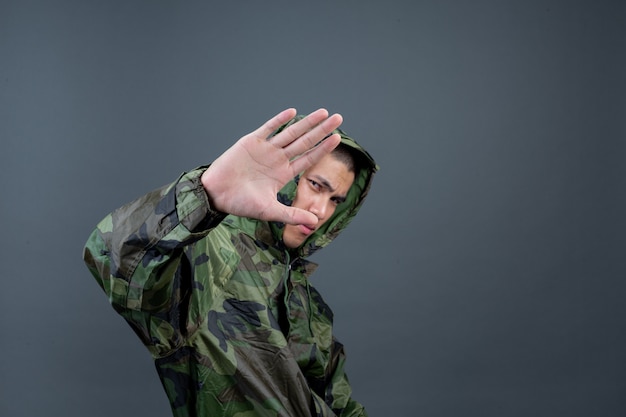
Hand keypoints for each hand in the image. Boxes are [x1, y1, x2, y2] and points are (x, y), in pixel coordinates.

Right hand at [201, 108, 342, 225]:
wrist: (216, 194)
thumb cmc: (241, 204)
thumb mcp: (270, 211)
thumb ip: (292, 214)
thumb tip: (315, 222)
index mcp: (283, 174)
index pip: (308, 158)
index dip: (323, 148)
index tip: (338, 138)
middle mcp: (277, 159)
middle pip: (304, 142)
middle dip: (321, 130)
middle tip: (338, 118)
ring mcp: (266, 149)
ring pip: (291, 132)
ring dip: (307, 123)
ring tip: (323, 112)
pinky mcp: (252, 141)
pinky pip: (269, 128)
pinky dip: (280, 120)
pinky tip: (293, 113)